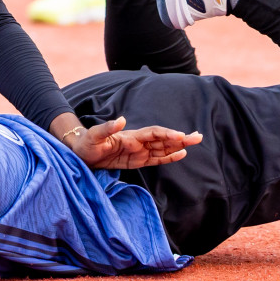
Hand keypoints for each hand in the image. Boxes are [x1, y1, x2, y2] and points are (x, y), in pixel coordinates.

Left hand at [66, 116, 201, 170]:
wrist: (81, 153)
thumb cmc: (86, 144)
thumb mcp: (94, 136)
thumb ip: (107, 128)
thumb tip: (121, 119)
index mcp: (130, 136)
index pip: (153, 134)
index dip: (166, 135)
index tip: (180, 136)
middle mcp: (138, 142)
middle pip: (163, 139)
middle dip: (180, 138)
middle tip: (198, 137)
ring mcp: (138, 151)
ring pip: (162, 148)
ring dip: (178, 145)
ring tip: (194, 142)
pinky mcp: (136, 161)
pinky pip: (156, 159)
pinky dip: (169, 157)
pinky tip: (180, 154)